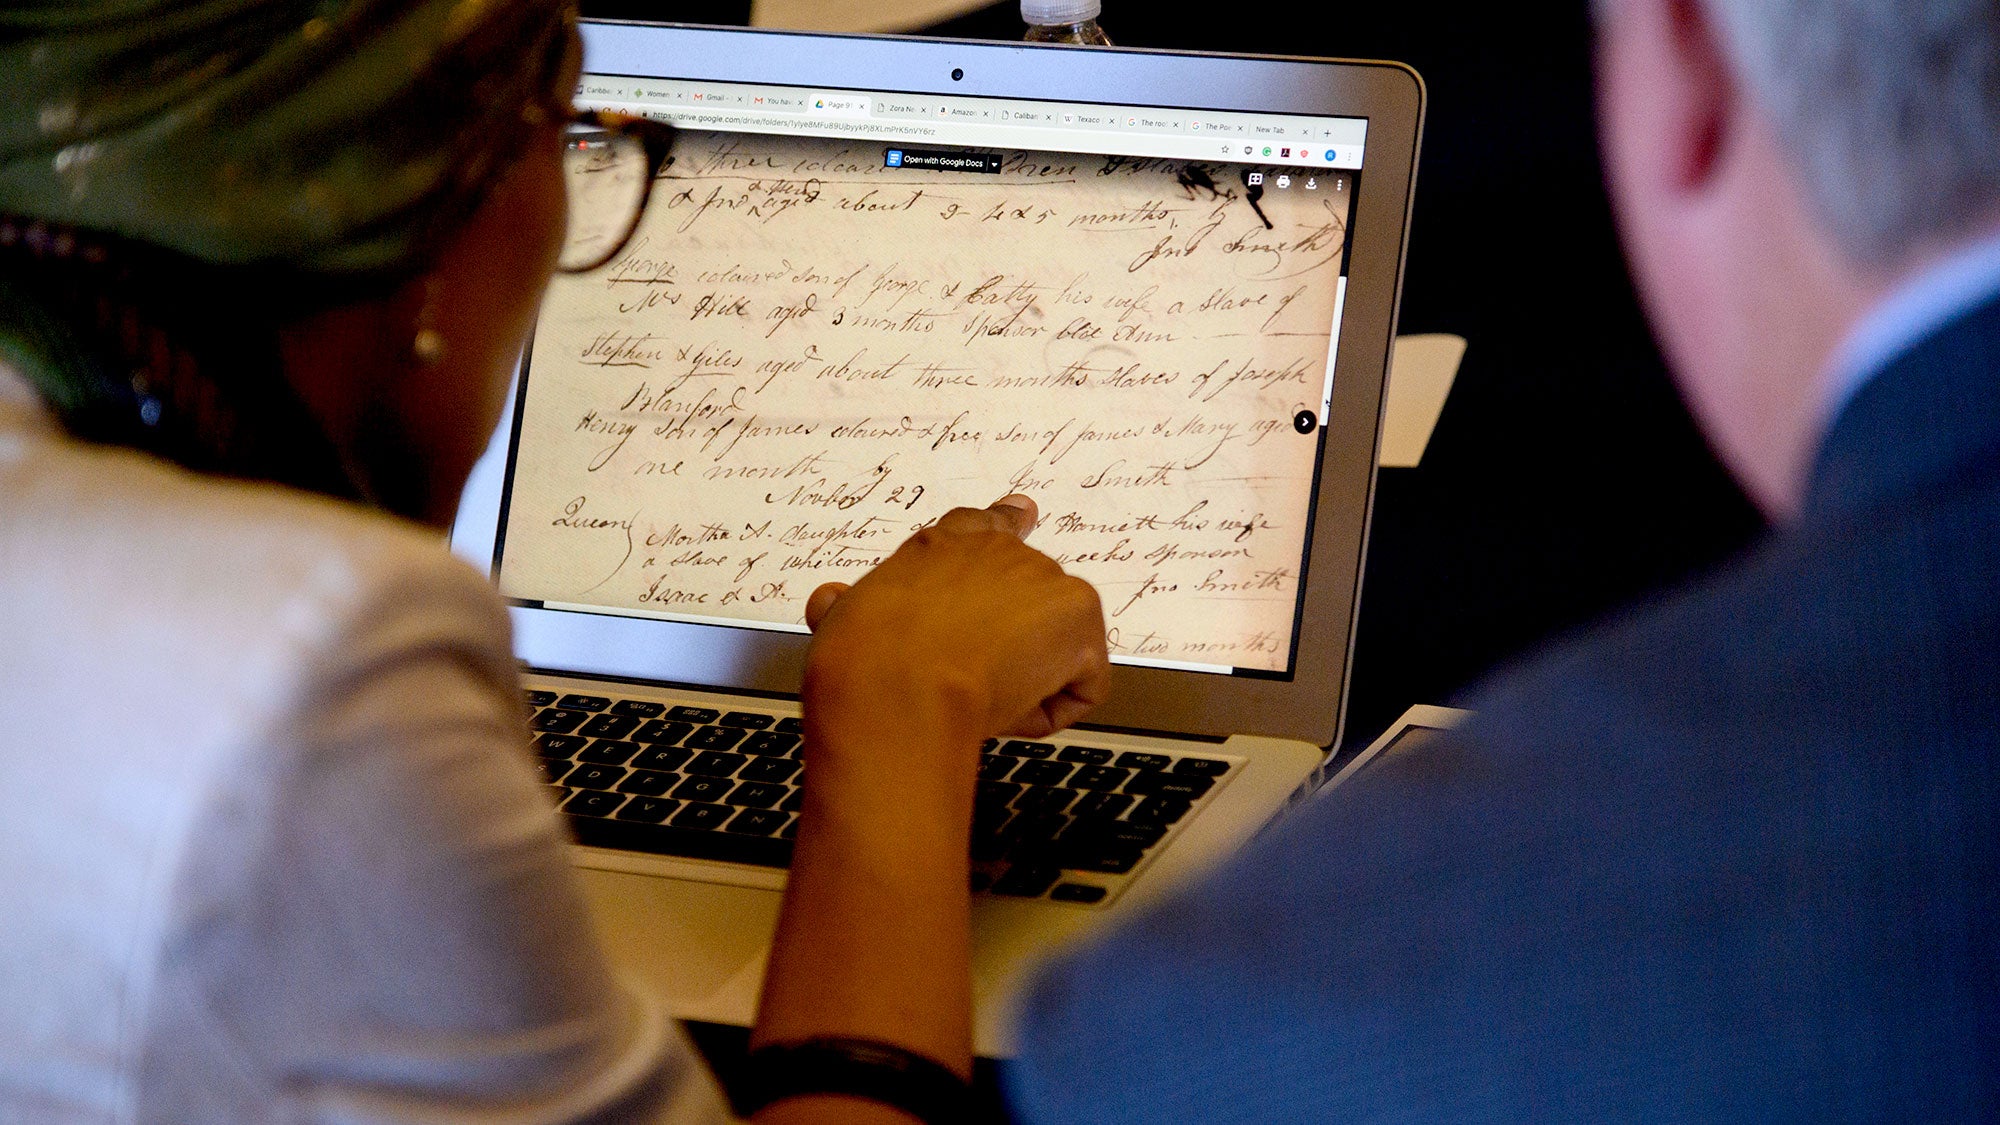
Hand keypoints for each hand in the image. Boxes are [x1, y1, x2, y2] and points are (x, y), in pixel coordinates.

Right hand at [801, 495, 1108, 745]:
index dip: (1003, 524)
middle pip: (1031, 597)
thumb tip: (828, 602)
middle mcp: (994, 550)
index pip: (981, 527)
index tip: (1022, 513)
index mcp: (938, 548)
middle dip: (1013, 645)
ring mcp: (1042, 577)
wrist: (897, 687)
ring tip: (977, 694)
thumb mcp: (844, 621)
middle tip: (970, 681)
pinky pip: (1080, 684)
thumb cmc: (863, 661)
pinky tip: (1005, 708)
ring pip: (1055, 647)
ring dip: (1026, 679)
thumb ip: (849, 607)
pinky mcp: (1078, 614)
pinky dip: (1048, 711)